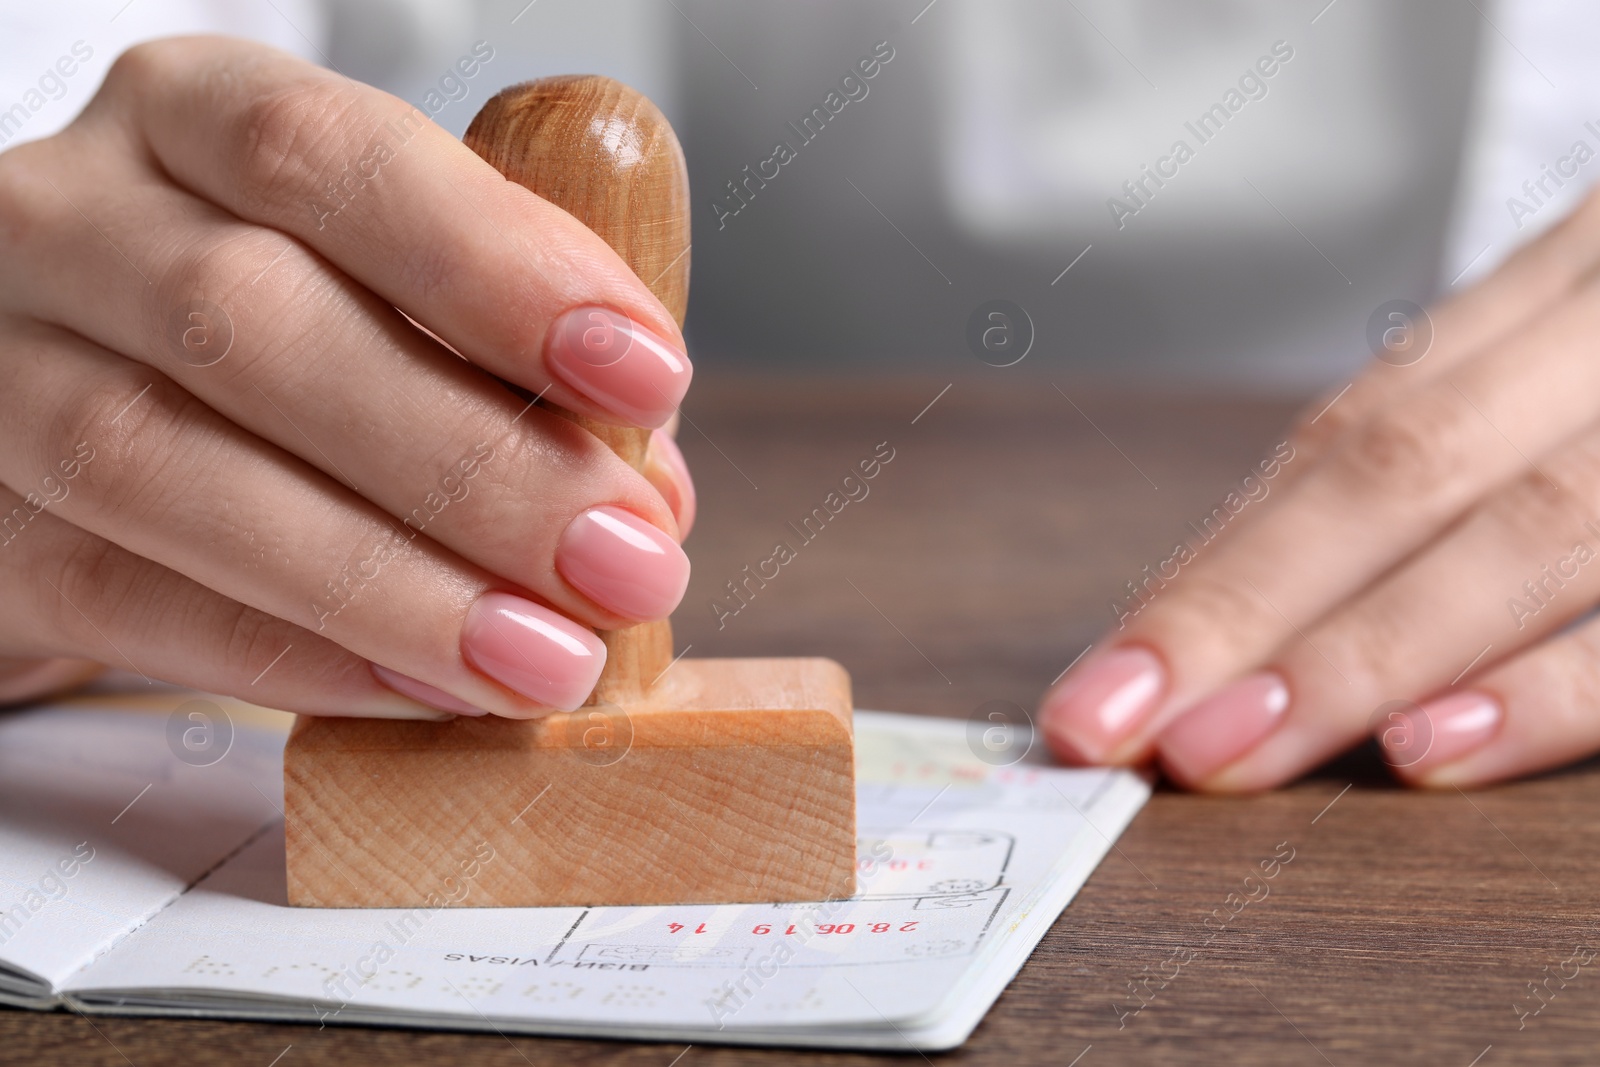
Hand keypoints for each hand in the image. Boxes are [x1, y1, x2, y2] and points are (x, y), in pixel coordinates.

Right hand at [0, 37, 694, 718]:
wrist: (56, 418)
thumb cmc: (266, 337)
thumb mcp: (381, 287)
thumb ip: (506, 355)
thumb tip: (642, 487)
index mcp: (188, 121)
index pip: (327, 158)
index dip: (496, 268)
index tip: (646, 374)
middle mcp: (65, 223)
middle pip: (250, 321)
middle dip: (468, 459)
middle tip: (622, 559)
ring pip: (166, 468)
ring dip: (389, 582)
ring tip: (544, 654)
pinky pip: (119, 599)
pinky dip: (292, 656)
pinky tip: (426, 689)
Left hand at [1040, 186, 1599, 789]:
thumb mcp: (1558, 363)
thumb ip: (1434, 461)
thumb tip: (1226, 621)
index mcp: (1551, 300)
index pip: (1350, 440)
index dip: (1216, 573)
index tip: (1099, 685)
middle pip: (1402, 474)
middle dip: (1248, 615)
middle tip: (1126, 732)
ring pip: (1526, 531)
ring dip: (1363, 657)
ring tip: (1235, 749)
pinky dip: (1553, 690)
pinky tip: (1433, 747)